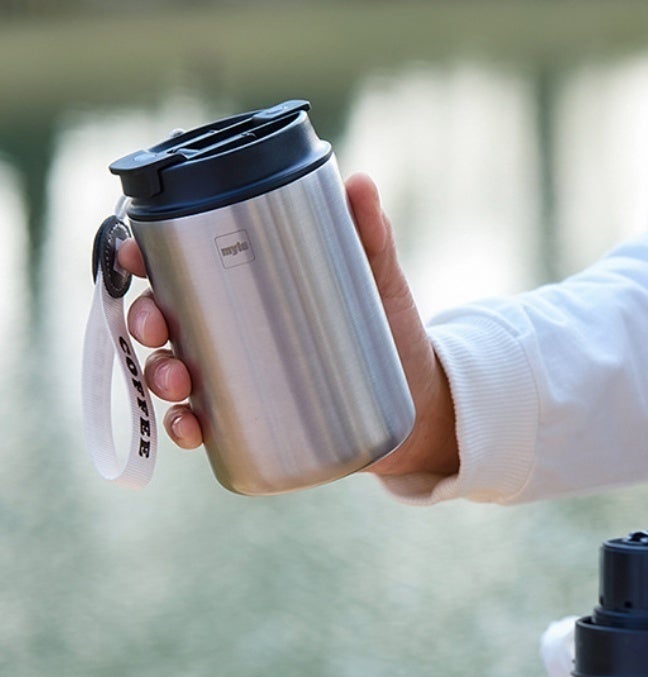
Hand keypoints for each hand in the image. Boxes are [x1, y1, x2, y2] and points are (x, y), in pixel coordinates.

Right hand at [118, 172, 458, 476]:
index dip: (147, 256)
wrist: (419, 402)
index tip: (134, 251)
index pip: (184, 263)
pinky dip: (187, 428)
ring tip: (178, 379)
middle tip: (156, 323)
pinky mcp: (253, 423)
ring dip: (160, 375)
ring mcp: (240, 379)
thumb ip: (370, 236)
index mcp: (250, 286)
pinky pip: (204, 425)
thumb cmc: (392, 331)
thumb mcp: (379, 281)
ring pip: (177, 372)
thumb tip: (360, 184)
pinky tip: (190, 427)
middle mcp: (235, 331)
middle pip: (168, 320)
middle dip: (147, 319)